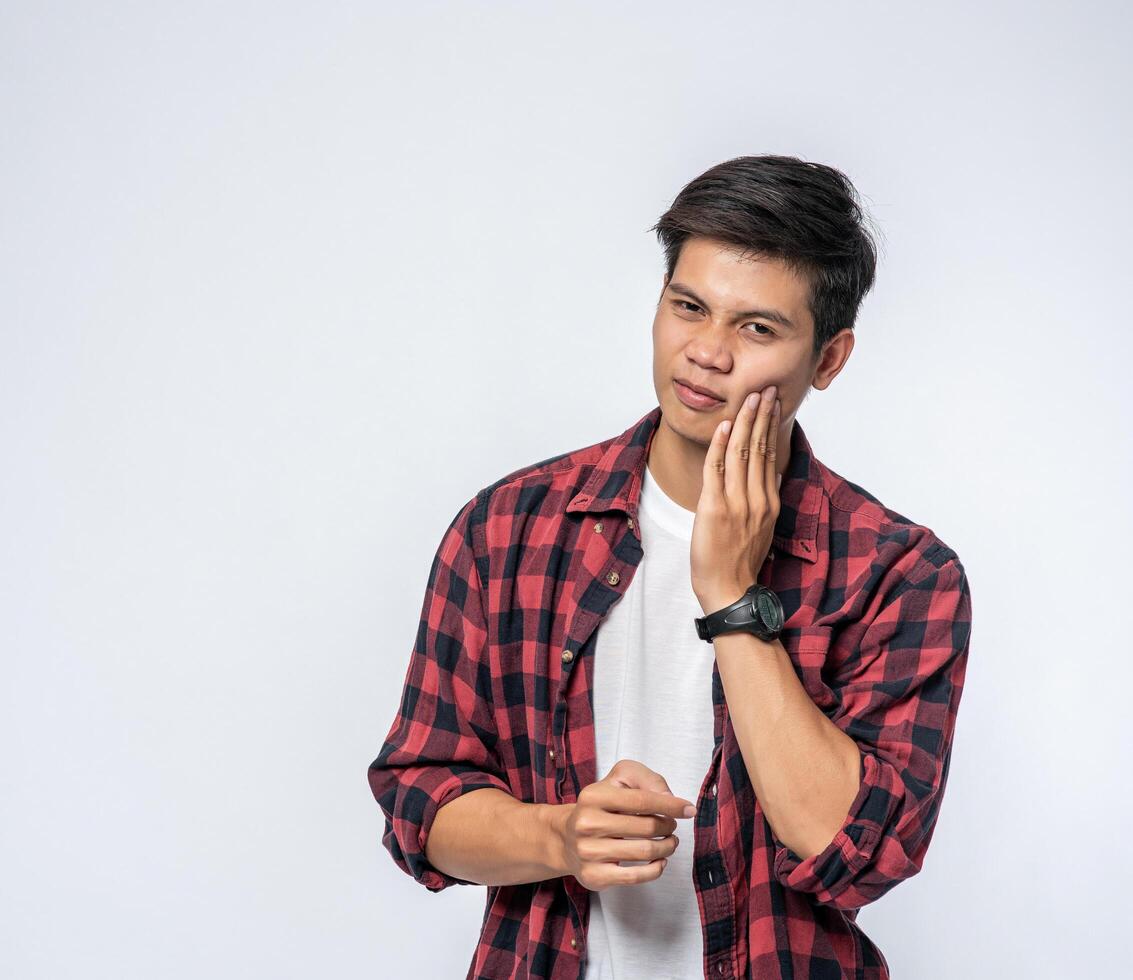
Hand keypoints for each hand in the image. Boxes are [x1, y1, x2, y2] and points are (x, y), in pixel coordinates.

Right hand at [557, 759, 695, 891]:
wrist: (566, 839)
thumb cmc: (600, 807)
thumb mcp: (617, 781)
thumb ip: (645, 779)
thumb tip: (669, 797)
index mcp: (593, 796)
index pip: (641, 800)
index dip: (670, 805)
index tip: (688, 809)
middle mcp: (587, 823)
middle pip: (646, 827)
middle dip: (668, 826)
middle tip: (671, 826)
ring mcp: (589, 852)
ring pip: (645, 851)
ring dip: (666, 846)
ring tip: (670, 842)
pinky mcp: (594, 876)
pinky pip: (636, 876)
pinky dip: (655, 869)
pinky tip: (659, 860)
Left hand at [690, 384, 781, 612]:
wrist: (728, 590)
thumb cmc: (739, 562)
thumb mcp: (760, 528)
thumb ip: (762, 500)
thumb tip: (764, 474)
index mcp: (769, 503)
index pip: (771, 455)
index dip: (771, 427)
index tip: (773, 404)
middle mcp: (757, 499)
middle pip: (760, 448)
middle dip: (762, 415)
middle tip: (765, 389)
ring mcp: (737, 503)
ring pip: (741, 453)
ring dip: (744, 422)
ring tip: (748, 398)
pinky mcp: (714, 508)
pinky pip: (716, 469)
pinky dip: (719, 444)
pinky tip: (723, 425)